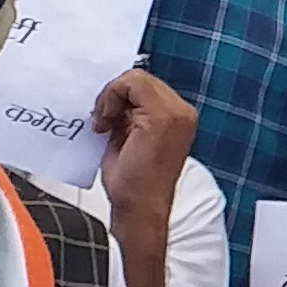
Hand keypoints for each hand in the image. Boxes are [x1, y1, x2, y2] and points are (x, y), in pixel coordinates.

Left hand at [93, 68, 198, 232]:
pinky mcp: (164, 117)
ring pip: (135, 78)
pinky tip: (106, 124)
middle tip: (102, 121)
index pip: (144, 85)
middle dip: (114, 94)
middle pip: (140, 78)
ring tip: (104, 124)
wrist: (139, 209)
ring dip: (112, 97)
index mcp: (178, 117)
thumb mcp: (128, 136)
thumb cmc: (134, 184)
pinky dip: (111, 97)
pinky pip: (132, 84)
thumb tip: (112, 95)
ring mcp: (177, 114)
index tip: (106, 117)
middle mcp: (183, 113)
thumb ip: (127, 113)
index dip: (119, 95)